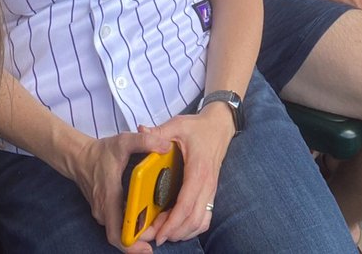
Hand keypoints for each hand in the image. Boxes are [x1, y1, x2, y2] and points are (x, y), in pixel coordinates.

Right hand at [69, 130, 171, 252]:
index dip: (131, 246)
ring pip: (122, 230)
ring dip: (139, 231)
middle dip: (143, 238)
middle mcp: (105, 211)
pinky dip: (134, 223)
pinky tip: (148, 215)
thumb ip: (145, 142)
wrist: (79, 157)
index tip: (148, 249)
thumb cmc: (100, 152)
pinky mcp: (106, 211)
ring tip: (160, 223)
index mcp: (108, 199)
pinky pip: (120, 223)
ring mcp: (104, 213)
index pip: (116, 234)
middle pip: (123, 236)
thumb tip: (167, 146)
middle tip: (163, 230)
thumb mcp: (123, 142)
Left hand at [142, 109, 232, 245]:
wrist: (220, 126)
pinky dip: (193, 228)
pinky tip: (178, 228)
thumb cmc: (199, 127)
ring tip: (163, 233)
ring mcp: (210, 190)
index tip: (158, 232)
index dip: (172, 222)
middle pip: (193, 219)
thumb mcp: (177, 125)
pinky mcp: (210, 192)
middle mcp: (206, 184)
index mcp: (197, 170)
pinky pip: (205, 217)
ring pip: (200, 222)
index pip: (186, 204)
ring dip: (182, 232)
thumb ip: (158, 132)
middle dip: (173, 232)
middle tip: (153, 236)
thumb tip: (140, 131)